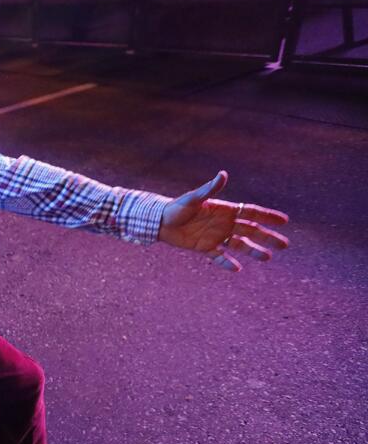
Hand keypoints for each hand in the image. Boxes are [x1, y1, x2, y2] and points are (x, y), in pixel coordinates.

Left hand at [159, 171, 289, 270]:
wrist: (159, 221)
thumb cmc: (176, 207)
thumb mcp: (193, 199)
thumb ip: (210, 189)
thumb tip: (223, 174)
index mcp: (224, 210)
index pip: (251, 213)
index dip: (268, 216)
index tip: (284, 220)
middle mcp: (224, 224)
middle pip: (251, 230)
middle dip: (268, 237)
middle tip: (285, 245)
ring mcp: (216, 236)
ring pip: (239, 245)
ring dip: (254, 251)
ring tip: (268, 258)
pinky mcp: (205, 248)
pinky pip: (219, 257)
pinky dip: (227, 263)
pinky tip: (237, 269)